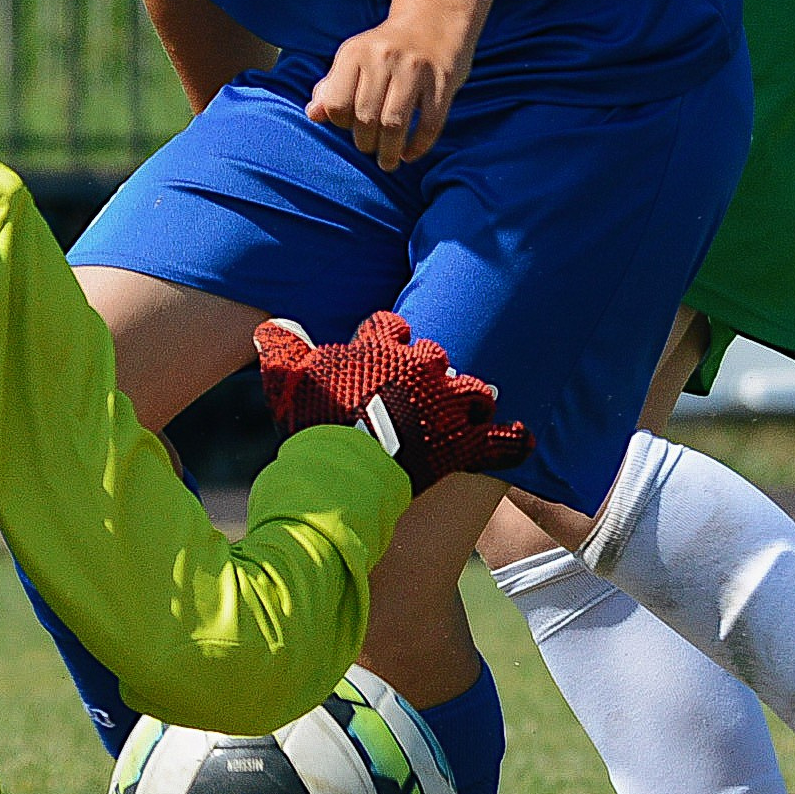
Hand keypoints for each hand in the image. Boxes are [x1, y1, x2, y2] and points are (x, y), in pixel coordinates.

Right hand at [255, 311, 531, 497]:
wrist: (342, 468)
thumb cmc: (314, 422)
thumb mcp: (288, 381)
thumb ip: (283, 349)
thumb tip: (272, 325)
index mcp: (383, 348)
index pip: (393, 325)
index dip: (392, 336)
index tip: (391, 344)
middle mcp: (422, 368)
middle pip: (437, 356)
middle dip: (432, 371)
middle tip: (427, 389)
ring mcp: (447, 405)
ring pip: (474, 390)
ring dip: (472, 398)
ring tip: (472, 407)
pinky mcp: (463, 443)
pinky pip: (500, 440)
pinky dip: (513, 441)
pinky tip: (523, 438)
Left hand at [305, 18, 466, 170]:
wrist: (433, 20)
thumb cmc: (385, 49)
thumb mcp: (353, 59)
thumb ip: (331, 87)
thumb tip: (312, 115)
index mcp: (355, 52)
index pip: (336, 103)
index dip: (340, 123)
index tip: (350, 126)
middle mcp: (383, 57)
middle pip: (365, 117)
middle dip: (365, 143)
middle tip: (370, 148)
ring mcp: (415, 68)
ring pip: (395, 124)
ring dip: (389, 152)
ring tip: (388, 162)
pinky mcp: (442, 80)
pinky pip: (429, 124)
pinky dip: (418, 146)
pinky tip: (410, 154)